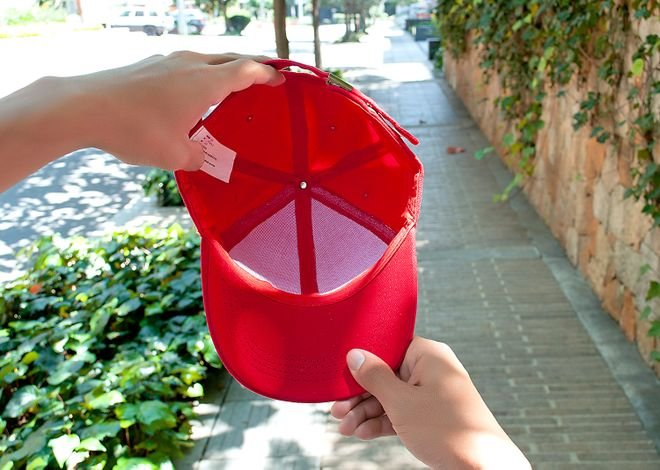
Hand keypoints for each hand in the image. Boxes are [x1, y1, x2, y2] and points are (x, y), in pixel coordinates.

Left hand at [0, 52, 283, 190]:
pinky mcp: (150, 65)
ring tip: (230, 88)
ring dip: (223, 71)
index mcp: (205, 82)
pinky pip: (186, 65)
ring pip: (207, 60)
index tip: (282, 81)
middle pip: (230, 59)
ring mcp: (167, 61)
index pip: (247, 70)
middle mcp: (190, 64)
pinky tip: (192, 95)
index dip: (268, 75)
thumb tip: (208, 161)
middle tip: (264, 80)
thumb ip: (200, 158)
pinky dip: (200, 75)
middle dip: (251, 68)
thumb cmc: (136, 130)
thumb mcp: (175, 155)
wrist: (84, 107)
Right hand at [331, 337, 530, 468]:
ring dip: (367, 412)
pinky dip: (383, 422)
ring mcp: (432, 393)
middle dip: (360, 396)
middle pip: (386, 375)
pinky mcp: (432, 415)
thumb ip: (375, 377)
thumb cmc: (448, 430)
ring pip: (391, 397)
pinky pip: (401, 412)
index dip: (363, 362)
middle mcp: (431, 370)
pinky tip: (363, 433)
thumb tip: (355, 355)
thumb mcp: (402, 402)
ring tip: (346, 428)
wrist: (482, 467)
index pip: (388, 348)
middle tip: (337, 410)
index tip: (342, 376)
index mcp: (428, 355)